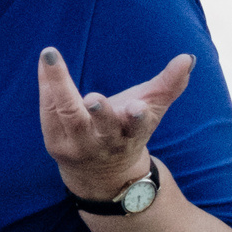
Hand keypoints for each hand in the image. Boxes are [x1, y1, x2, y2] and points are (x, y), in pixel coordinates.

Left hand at [38, 48, 193, 199]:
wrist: (102, 174)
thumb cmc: (126, 129)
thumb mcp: (150, 109)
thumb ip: (169, 85)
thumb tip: (187, 58)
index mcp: (132, 134)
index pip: (138, 128)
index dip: (137, 118)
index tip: (137, 107)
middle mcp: (106, 142)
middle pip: (102, 128)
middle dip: (100, 113)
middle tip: (94, 98)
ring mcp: (78, 144)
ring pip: (69, 116)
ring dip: (60, 89)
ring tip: (51, 62)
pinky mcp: (55, 143)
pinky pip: (49, 110)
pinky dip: (47, 85)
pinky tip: (45, 61)